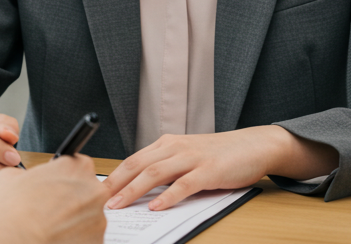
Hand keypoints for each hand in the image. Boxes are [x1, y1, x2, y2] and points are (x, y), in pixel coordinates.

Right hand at [0, 155, 107, 243]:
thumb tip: (24, 178)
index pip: (78, 165)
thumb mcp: (9, 176)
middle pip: (88, 191)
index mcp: (76, 167)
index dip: (64, 177)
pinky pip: (88, 237)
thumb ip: (26, 172)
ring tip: (50, 226)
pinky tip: (57, 237)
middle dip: (73, 199)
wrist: (15, 242)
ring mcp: (98, 217)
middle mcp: (93, 190)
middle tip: (51, 208)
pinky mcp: (97, 240)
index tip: (55, 186)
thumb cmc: (12, 212)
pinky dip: (75, 238)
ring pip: (89, 216)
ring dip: (75, 220)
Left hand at [100, 126, 336, 210]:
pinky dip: (168, 196)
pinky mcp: (209, 170)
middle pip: (138, 164)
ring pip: (156, 173)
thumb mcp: (187, 156)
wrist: (253, 145)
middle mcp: (176, 146)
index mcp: (167, 143)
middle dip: (116, 183)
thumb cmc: (219, 154)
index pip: (133, 159)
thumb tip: (138, 188)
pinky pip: (184, 184)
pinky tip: (156, 206)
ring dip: (134, 190)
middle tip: (98, 200)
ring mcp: (192, 157)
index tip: (97, 190)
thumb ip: (166, 168)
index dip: (113, 176)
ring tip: (119, 205)